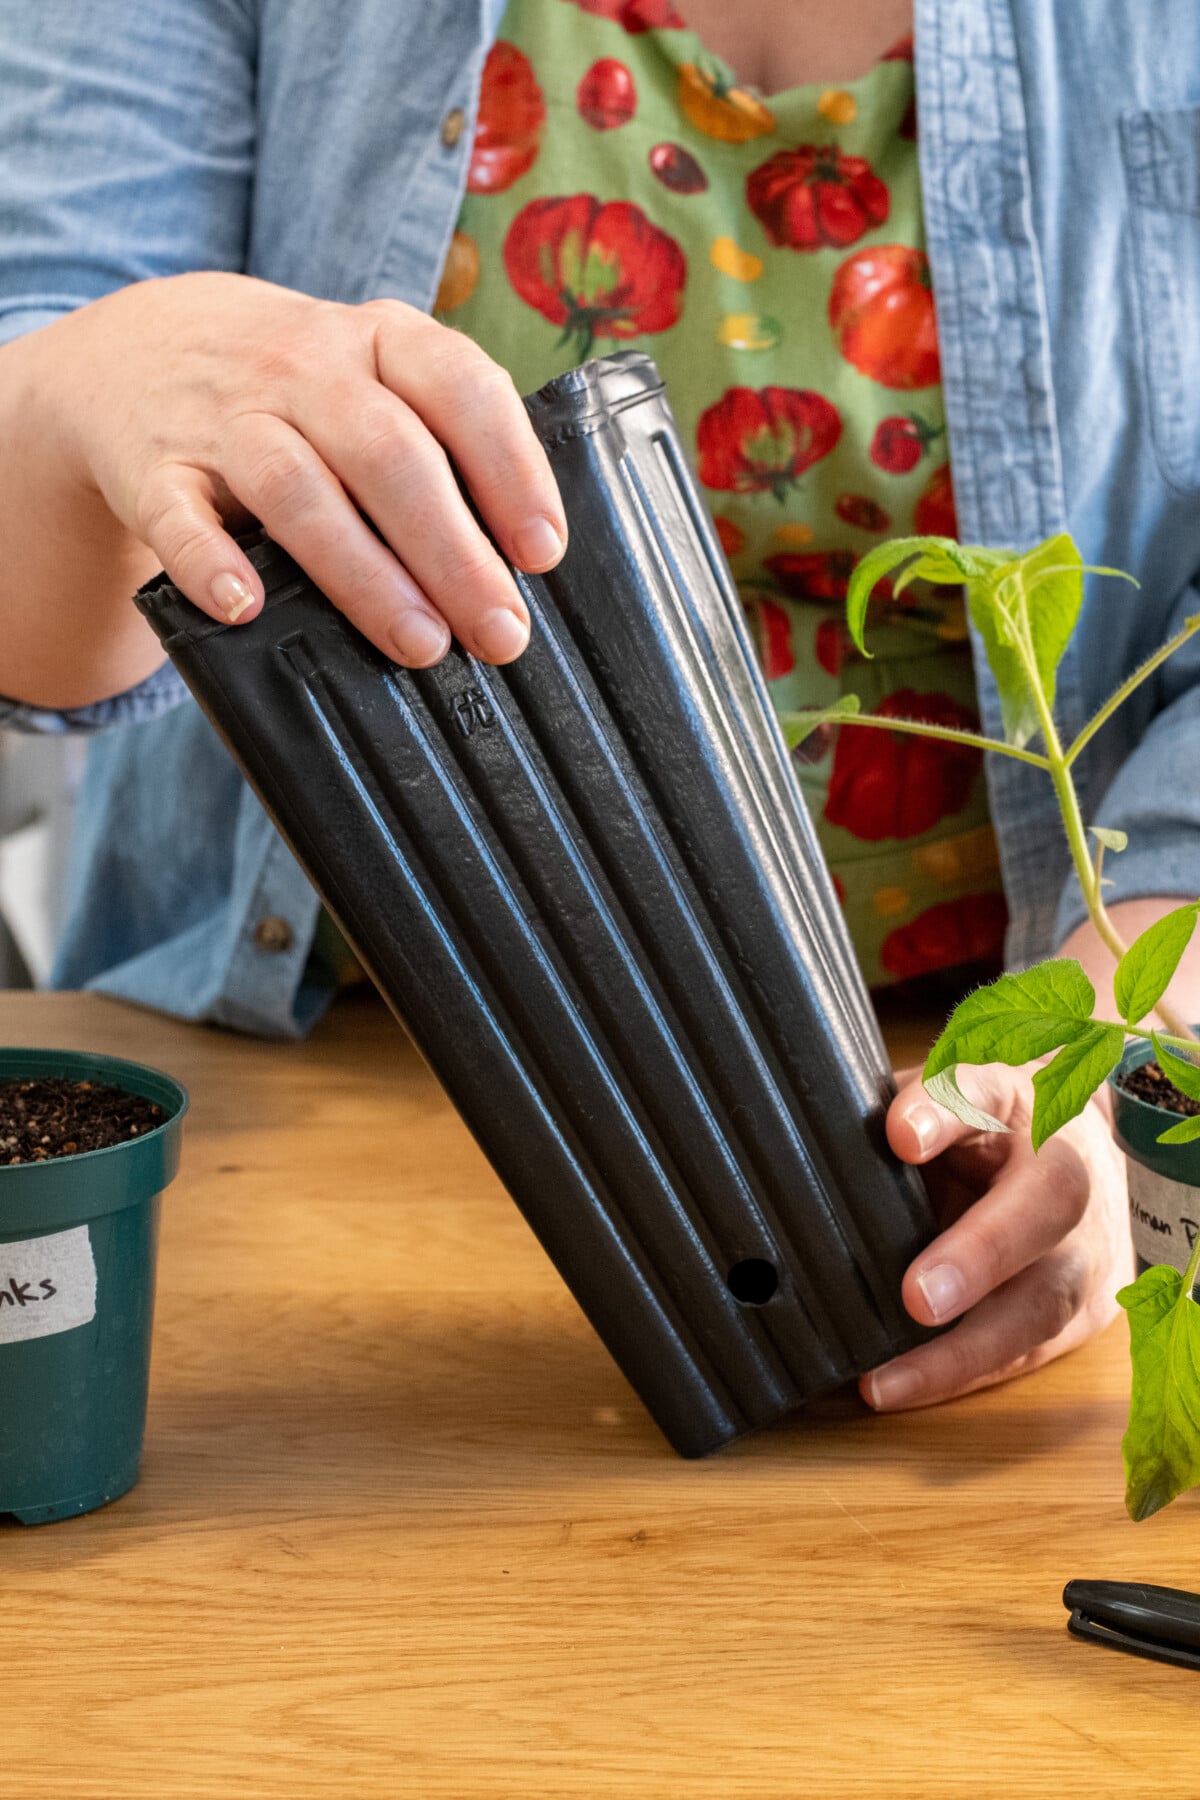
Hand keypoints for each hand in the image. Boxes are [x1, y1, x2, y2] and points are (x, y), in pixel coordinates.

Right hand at [53, 271, 566, 666]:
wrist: (139, 350)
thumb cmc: (300, 391)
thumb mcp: (376, 376)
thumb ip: (443, 439)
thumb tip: (521, 558)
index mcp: (380, 338)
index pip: (460, 388)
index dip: (511, 471)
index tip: (542, 553)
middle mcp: (304, 367)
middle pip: (389, 453)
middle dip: (453, 551)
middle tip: (498, 631)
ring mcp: (226, 418)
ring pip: (298, 489)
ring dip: (364, 574)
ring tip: (420, 643)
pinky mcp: (157, 472)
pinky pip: (180, 517)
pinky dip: (209, 562)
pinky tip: (245, 606)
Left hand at [860, 1062, 1133, 1409]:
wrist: (1072, 1153)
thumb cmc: (977, 1128)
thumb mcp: (931, 1099)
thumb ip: (887, 1117)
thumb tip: (808, 1144)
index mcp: (1015, 1099)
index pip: (984, 1093)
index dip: (945, 1112)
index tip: (901, 1135)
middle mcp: (1064, 1170)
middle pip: (1043, 1206)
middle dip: (981, 1255)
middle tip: (918, 1297)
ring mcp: (1084, 1245)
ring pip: (1042, 1300)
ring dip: (963, 1348)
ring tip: (887, 1379)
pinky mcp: (1080, 1309)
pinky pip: (1025, 1351)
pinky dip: (960, 1375)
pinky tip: (901, 1388)